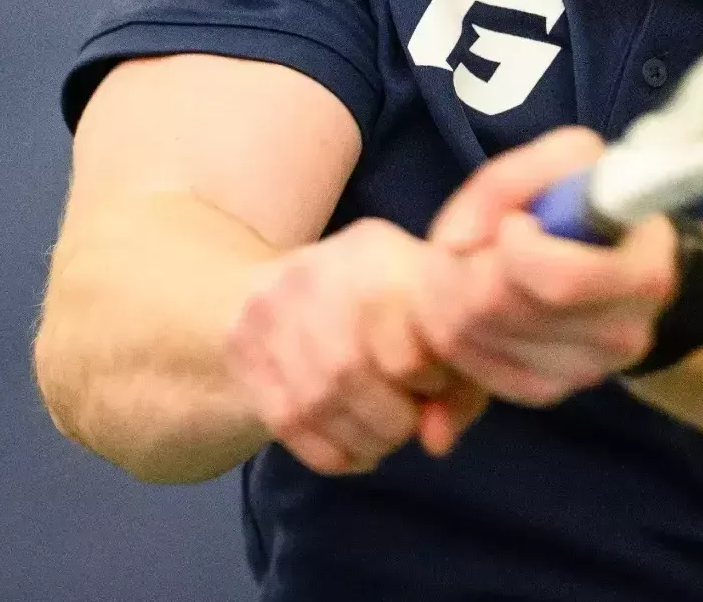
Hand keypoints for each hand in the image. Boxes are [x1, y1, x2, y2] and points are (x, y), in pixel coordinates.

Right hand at [224, 218, 487, 474]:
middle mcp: (316, 271)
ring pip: (315, 402)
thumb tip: (436, 442)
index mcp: (377, 251)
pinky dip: (331, 450)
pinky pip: (287, 422)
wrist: (290, 286)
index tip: (437, 384)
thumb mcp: (439, 324)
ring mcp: (271, 308)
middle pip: (349, 370)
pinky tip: (352, 443)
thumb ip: (460, 384)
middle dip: (392, 417)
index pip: (403, 330)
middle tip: (408, 421)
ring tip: (383, 435)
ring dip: (362, 439)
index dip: (429, 378)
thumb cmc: (394, 309)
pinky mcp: (242, 347)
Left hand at [418, 127, 677, 405]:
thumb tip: (456, 242)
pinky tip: (465, 298)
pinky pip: (470, 365)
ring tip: (464, 262)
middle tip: (468, 239)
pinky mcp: (546, 393)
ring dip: (446, 291)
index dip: (515, 247)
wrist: (620, 259)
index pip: (562, 279)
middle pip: (502, 307)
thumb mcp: (570, 160)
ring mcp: (584, 373)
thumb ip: (509, 181)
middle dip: (462, 264)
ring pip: (474, 336)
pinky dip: (451, 326)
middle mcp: (622, 336)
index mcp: (644, 275)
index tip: (513, 222)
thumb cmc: (593, 202)